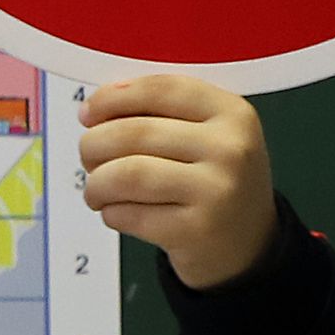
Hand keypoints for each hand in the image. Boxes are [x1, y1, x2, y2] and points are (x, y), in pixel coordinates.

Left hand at [78, 74, 275, 290]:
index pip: (161, 90)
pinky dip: (110, 212)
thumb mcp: (207, 136)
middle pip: (135, 133)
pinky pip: (129, 214)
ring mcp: (216, 191)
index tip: (88, 113)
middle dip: (94, 144)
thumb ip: (159, 114)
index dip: (113, 98)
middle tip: (88, 157)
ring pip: (127, 174)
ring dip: (96, 183)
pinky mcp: (195, 231)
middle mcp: (229, 149)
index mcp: (232, 114)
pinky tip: (118, 211)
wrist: (246, 244)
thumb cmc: (213, 181)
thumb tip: (95, 109)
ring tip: (96, 189)